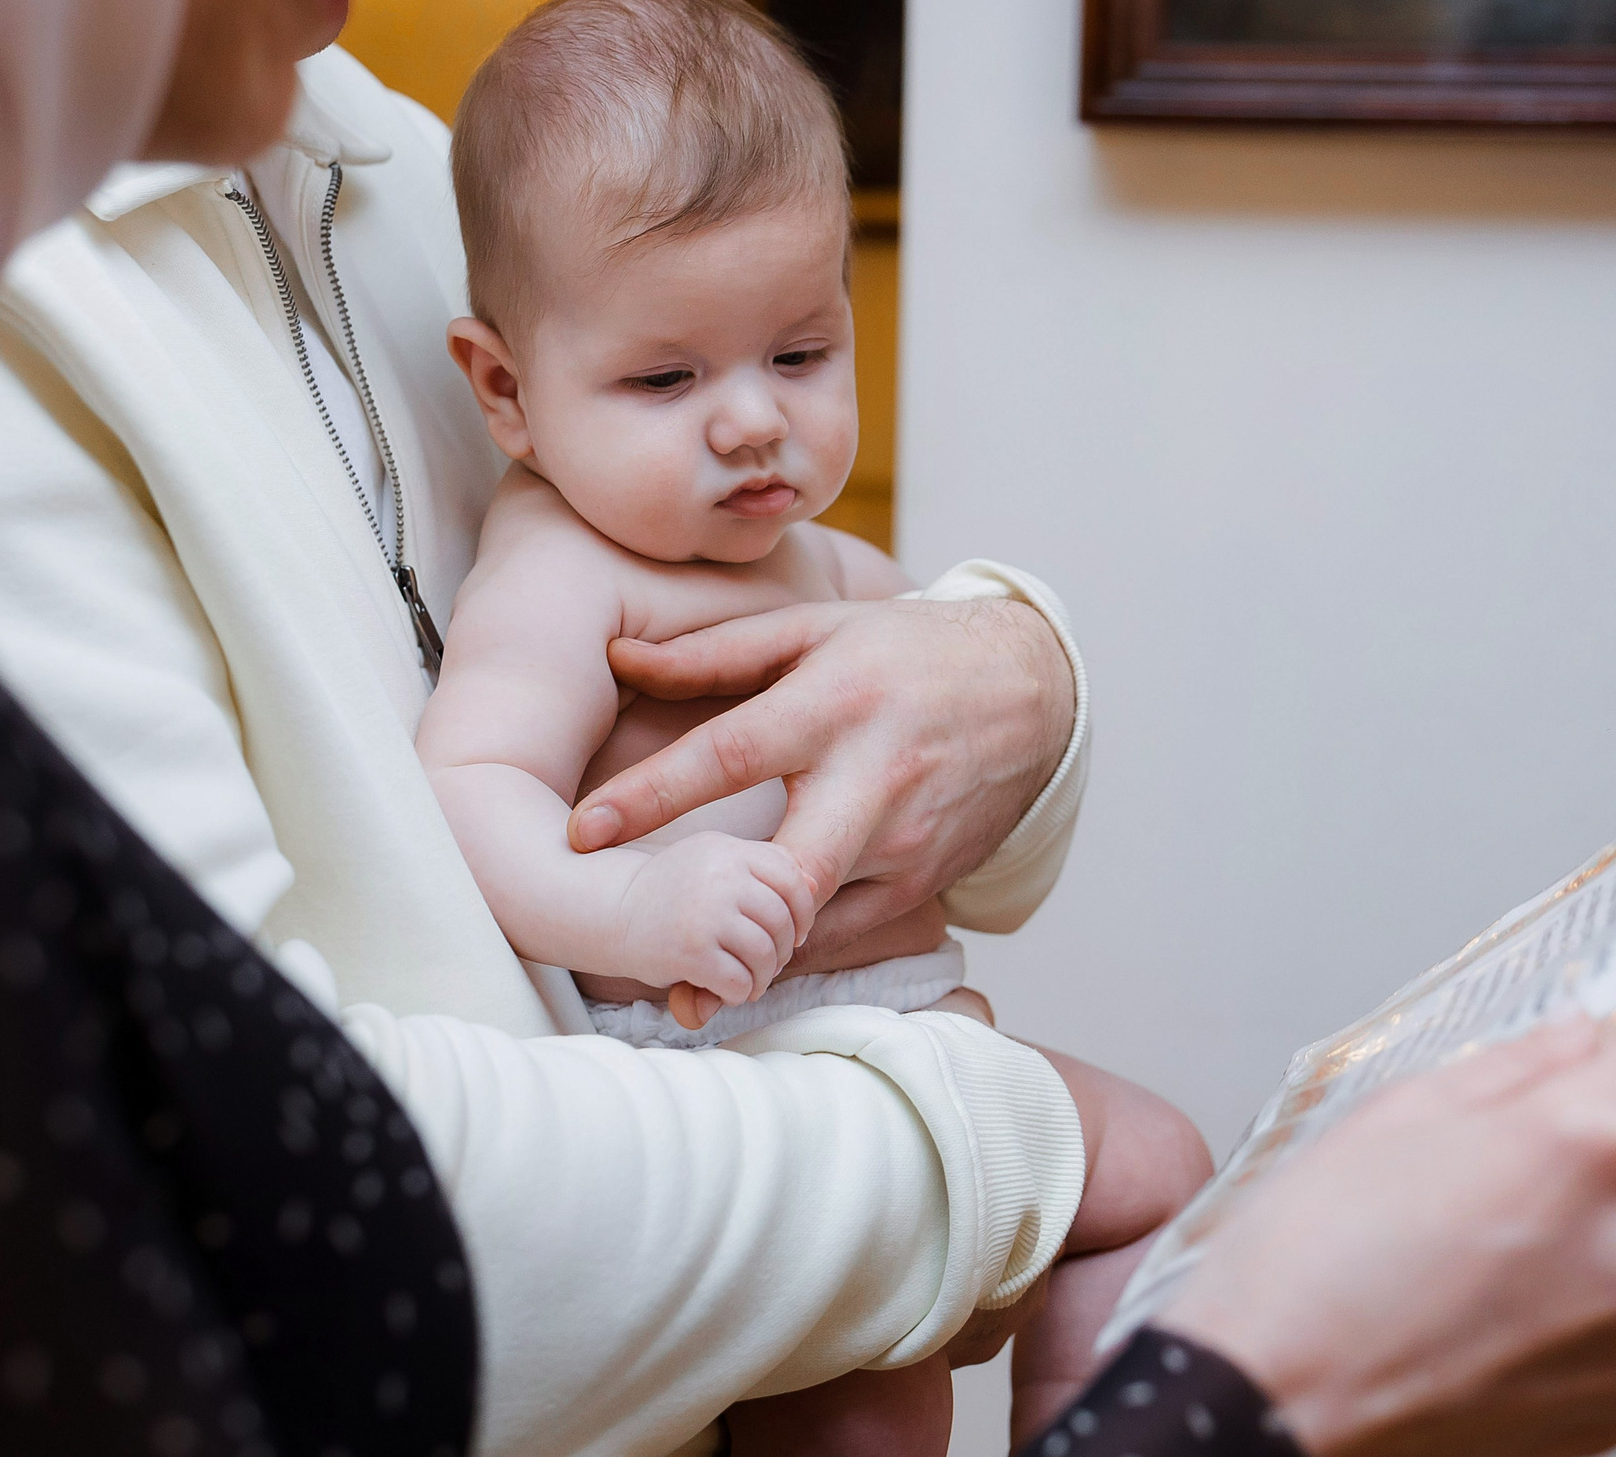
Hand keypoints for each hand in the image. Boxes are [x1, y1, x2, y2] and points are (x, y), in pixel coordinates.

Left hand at [572, 597, 1074, 958]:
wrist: (1032, 692)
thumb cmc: (904, 653)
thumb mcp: (813, 631)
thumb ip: (712, 652)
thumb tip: (617, 658)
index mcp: (832, 706)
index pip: (729, 754)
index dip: (652, 795)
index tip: (583, 832)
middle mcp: (872, 781)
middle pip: (791, 868)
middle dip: (721, 920)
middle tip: (648, 960)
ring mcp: (905, 843)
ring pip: (816, 921)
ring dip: (749, 954)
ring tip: (682, 984)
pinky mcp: (926, 886)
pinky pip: (847, 937)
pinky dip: (793, 953)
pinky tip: (745, 968)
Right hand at [616, 832, 819, 1029]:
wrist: (608, 908)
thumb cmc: (670, 890)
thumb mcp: (714, 860)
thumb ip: (762, 869)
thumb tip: (814, 886)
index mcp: (728, 848)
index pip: (792, 878)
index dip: (801, 912)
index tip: (792, 932)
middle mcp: (719, 875)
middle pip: (781, 921)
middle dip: (780, 951)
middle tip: (765, 964)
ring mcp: (705, 912)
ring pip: (764, 955)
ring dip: (761, 977)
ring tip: (747, 980)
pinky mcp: (690, 950)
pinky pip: (738, 982)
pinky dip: (738, 993)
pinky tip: (725, 989)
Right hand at [1159, 984, 1615, 1456]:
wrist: (1272, 1406)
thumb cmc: (1304, 1273)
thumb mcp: (1390, 1114)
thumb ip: (1512, 1065)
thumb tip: (1576, 1043)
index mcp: (1588, 1148)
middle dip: (1578, 1143)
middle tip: (1471, 1170)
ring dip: (1572, 1231)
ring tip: (1460, 1256)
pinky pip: (1614, 1320)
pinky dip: (1563, 1308)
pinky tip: (1474, 1312)